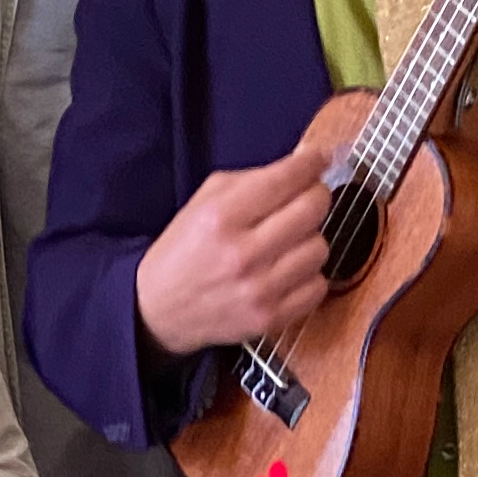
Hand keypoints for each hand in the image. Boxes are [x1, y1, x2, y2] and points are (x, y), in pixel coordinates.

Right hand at [134, 142, 332, 360]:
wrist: (157, 310)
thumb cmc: (183, 251)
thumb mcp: (203, 203)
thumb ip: (252, 180)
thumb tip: (304, 162)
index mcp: (221, 216)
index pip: (287, 178)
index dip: (311, 162)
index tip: (317, 158)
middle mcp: (242, 253)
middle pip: (313, 209)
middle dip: (316, 196)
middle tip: (306, 198)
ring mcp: (258, 289)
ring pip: (320, 247)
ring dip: (309, 240)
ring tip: (287, 243)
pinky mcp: (269, 318)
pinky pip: (318, 286)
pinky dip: (307, 276)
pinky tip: (286, 272)